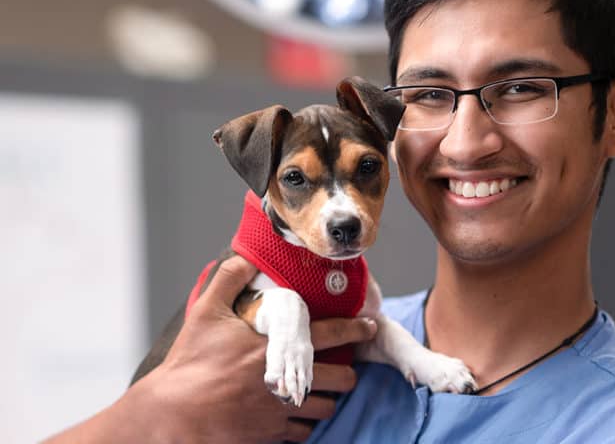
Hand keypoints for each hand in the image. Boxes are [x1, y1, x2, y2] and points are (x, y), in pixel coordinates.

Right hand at [43, 255, 376, 443]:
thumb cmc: (191, 362)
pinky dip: (305, 425)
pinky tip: (298, 415)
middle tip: (345, 368)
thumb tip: (245, 259)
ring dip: (328, 399)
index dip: (356, 329)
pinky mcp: (270, 435)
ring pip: (326, 410)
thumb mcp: (206, 312)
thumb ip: (228, 280)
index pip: (331, 334)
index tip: (369, 326)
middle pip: (342, 380)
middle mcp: (287, 379)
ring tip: (323, 392)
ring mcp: (281, 411)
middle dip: (349, 374)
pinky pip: (303, 435)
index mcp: (277, 347)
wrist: (175, 411)